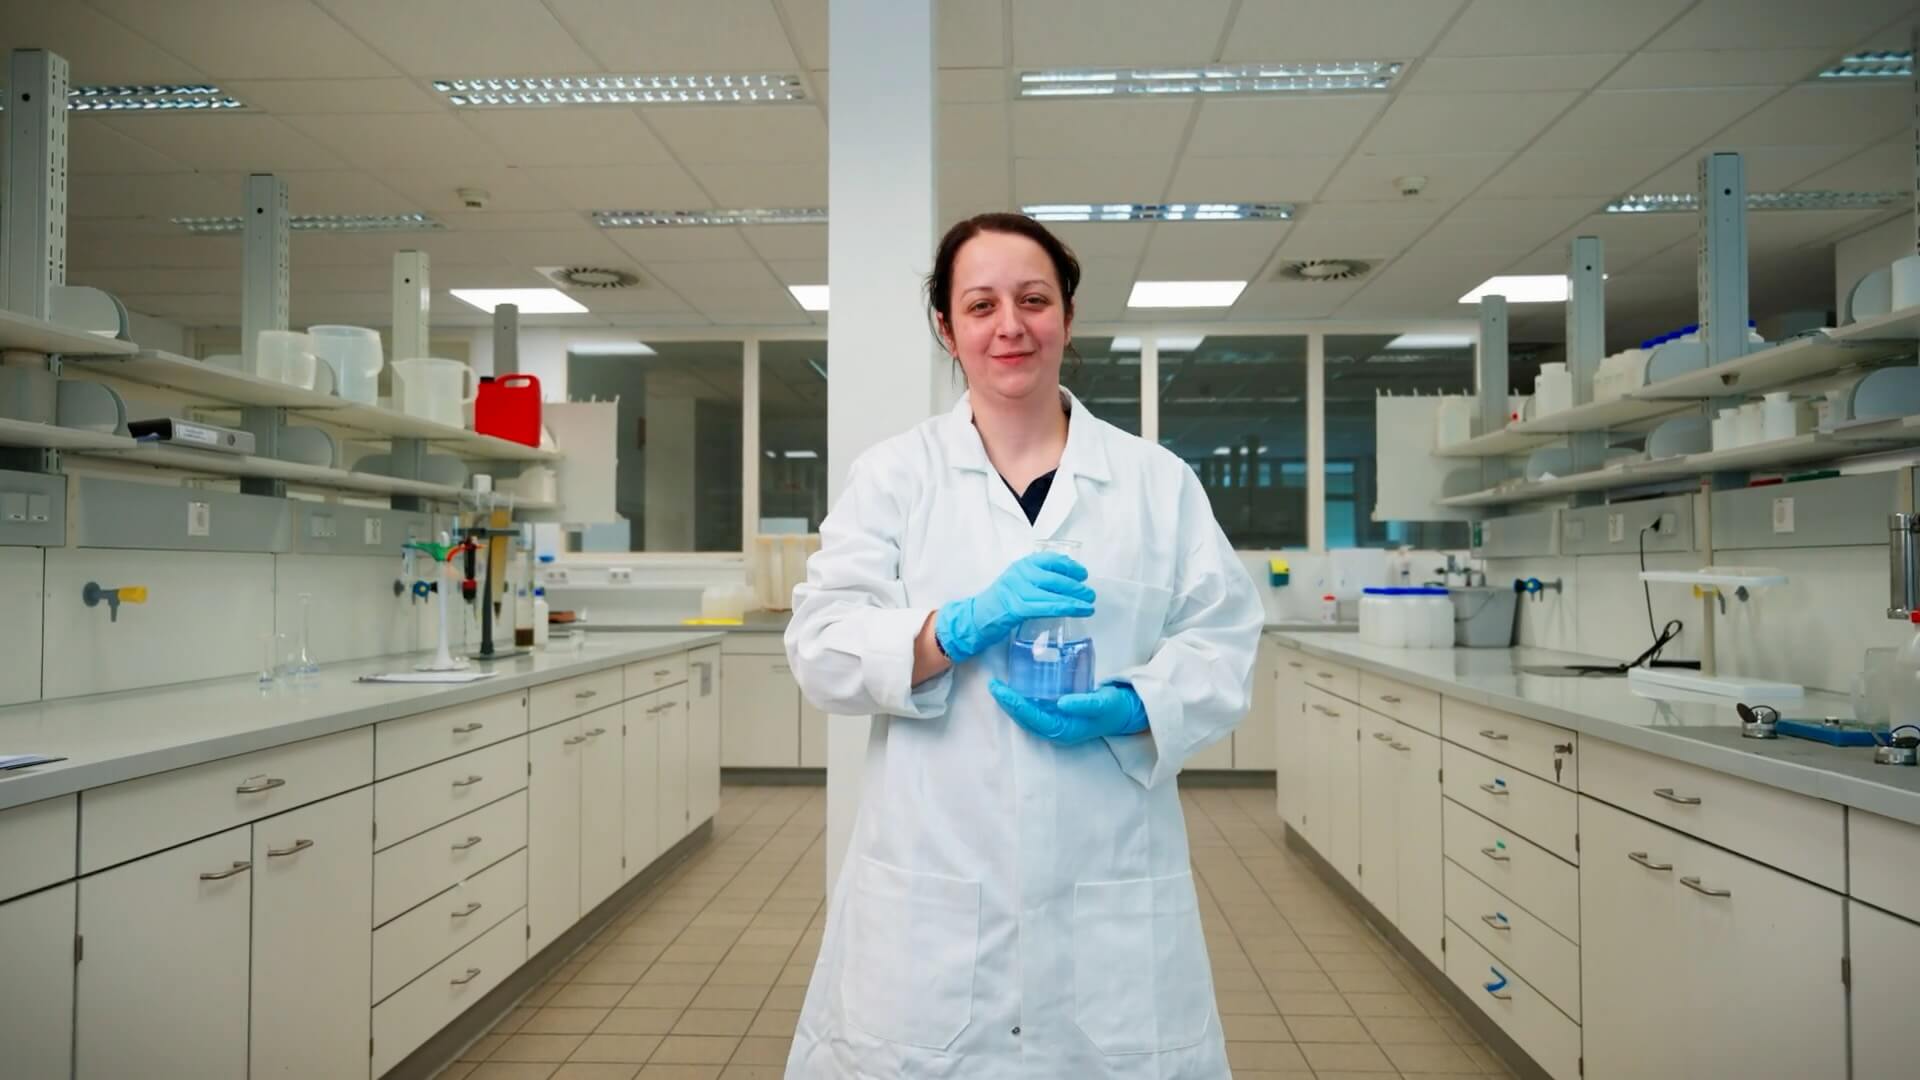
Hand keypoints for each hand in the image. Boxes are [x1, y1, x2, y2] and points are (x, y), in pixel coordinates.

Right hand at [934, 552, 1094, 663]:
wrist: (978, 617)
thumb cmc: (1001, 600)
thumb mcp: (1018, 580)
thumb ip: (1037, 577)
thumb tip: (1067, 581)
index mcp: (1022, 564)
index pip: (1051, 560)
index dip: (1070, 567)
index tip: (1083, 574)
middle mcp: (1020, 574)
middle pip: (1056, 578)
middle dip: (1076, 586)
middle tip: (1090, 593)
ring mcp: (1019, 590)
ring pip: (1054, 594)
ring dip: (1076, 600)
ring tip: (1089, 604)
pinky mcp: (1019, 608)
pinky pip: (1049, 607)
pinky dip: (1067, 609)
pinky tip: (1078, 611)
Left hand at [988, 680, 1148, 744]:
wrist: (1125, 712)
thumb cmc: (1114, 708)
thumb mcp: (1103, 703)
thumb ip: (1084, 703)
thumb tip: (1061, 703)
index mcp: (1064, 730)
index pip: (1032, 719)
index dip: (1015, 705)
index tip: (1001, 690)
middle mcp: (1057, 730)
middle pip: (1025, 719)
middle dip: (1007, 704)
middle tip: (993, 685)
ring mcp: (1056, 724)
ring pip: (1027, 716)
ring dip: (1012, 703)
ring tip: (999, 686)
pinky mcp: (1058, 716)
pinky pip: (1035, 709)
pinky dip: (1023, 700)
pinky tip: (1016, 688)